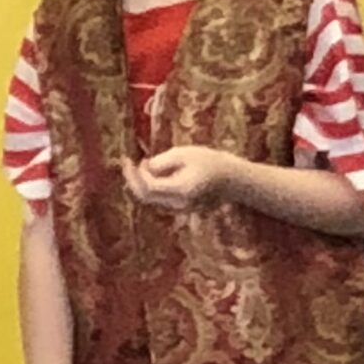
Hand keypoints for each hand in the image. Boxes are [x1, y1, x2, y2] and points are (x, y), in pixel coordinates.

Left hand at [122, 145, 236, 214]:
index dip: (134, 174)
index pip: (148, 187)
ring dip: (143, 184)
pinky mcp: (183, 209)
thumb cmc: (211, 161)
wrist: (234, 179)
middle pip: (146, 197)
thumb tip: (145, 168)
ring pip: (153, 200)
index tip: (130, 159)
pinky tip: (154, 174)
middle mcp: (179, 204)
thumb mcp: (185, 154)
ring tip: (143, 165)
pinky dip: (153, 188)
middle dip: (134, 180)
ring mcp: (181, 209)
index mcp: (180, 190)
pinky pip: (161, 200)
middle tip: (129, 164)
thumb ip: (162, 162)